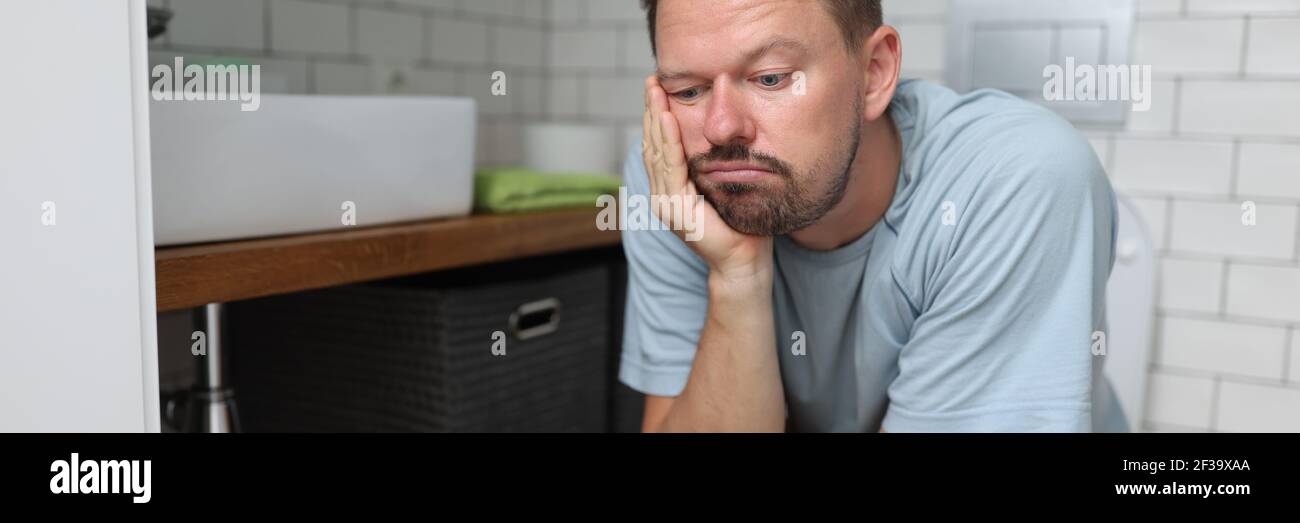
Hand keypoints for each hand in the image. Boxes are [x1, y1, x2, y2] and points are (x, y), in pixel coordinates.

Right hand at [642, 76, 772, 280]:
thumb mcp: (723, 187)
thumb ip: (713, 167)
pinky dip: (669, 142)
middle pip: (653, 144)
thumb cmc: (740, 226)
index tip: (659, 90)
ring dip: (656, 119)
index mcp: (670, 190)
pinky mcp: (676, 208)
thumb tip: (721, 137)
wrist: (743, 261)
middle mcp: (662, 195)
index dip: (658, 117)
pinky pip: (671, 167)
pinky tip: (669, 120)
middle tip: (652, 81)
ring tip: (656, 91)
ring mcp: (666, 202)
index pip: (660, 147)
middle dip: (652, 111)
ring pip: (657, 152)